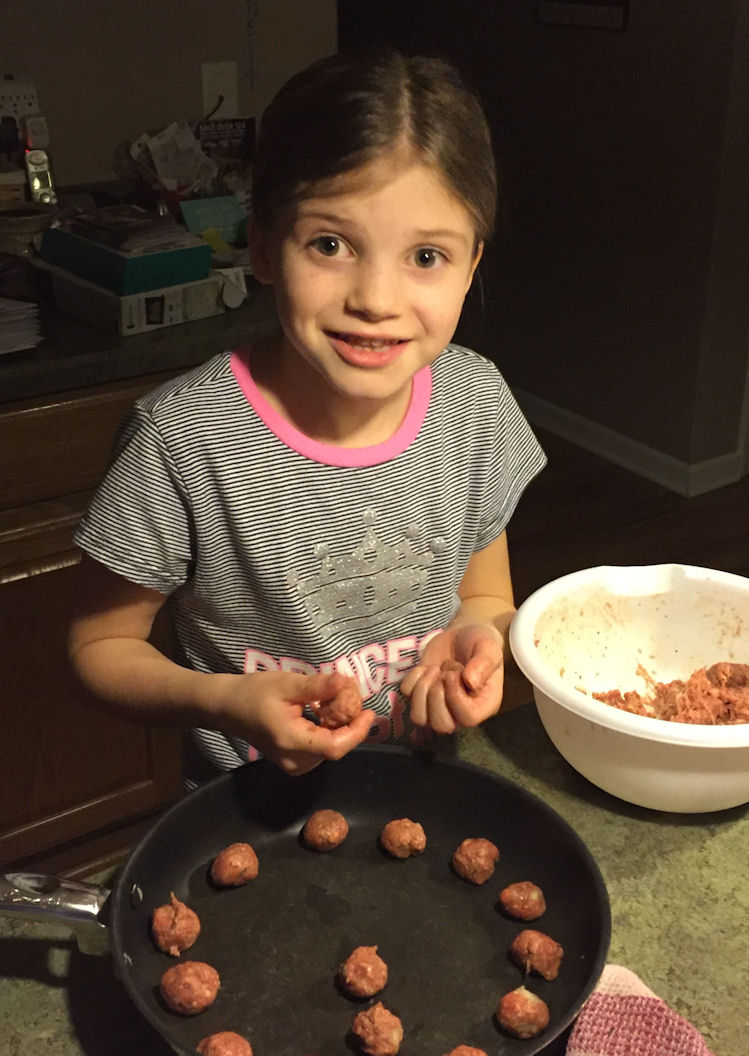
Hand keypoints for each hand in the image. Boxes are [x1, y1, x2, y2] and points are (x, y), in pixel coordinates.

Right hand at [217, 670, 372, 775]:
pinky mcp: (293, 763)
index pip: (335, 747)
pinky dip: (328, 733)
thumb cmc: (254, 693)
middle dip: (349, 725)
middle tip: (352, 698)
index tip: (369, 712)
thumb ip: (317, 686)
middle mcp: (294, 761)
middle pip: (334, 749)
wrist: (228, 708)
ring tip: (338, 703)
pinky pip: (319, 750)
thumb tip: (346, 682)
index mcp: (291, 742)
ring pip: (329, 750)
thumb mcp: (287, 684)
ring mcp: (293, 765)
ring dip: (340, 729)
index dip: (357, 732)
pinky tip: (324, 715)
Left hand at [400, 623, 503, 734]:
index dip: (455, 696)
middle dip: (437, 694)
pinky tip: (426, 667)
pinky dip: (413, 678)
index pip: (467, 719)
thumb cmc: (479, 642)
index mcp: (483, 705)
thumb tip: (471, 682)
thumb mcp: (488, 647)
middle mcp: (460, 714)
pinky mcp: (420, 696)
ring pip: (419, 718)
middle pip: (441, 726)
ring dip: (422, 689)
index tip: (454, 673)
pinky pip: (407, 696)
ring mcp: (438, 707)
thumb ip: (484, 663)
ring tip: (435, 670)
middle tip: (445, 671)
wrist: (462, 634)